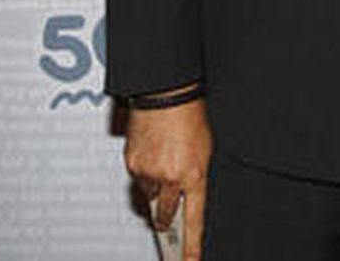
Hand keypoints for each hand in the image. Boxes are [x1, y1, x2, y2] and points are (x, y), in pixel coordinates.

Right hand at [124, 97, 211, 260]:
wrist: (166, 93)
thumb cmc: (192, 114)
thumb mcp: (207, 148)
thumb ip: (196, 175)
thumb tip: (188, 194)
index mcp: (194, 174)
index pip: (194, 220)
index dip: (191, 246)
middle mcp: (170, 177)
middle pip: (165, 215)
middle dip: (167, 217)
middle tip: (168, 217)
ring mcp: (148, 171)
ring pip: (150, 195)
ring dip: (157, 189)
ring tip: (165, 165)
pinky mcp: (132, 163)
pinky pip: (139, 179)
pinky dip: (145, 173)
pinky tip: (154, 154)